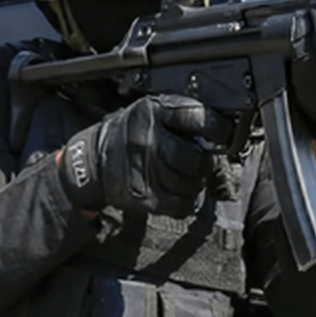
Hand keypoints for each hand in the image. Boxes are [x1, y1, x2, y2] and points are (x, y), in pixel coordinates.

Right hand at [58, 94, 232, 216]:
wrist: (90, 164)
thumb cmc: (126, 136)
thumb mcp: (148, 112)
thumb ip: (179, 117)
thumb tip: (219, 132)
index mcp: (150, 112)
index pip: (197, 116)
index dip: (218, 127)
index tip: (224, 134)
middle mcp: (146, 140)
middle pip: (195, 157)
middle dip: (203, 161)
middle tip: (199, 160)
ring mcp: (144, 170)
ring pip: (191, 183)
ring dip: (195, 182)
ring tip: (184, 175)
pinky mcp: (145, 198)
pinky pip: (182, 204)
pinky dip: (186, 200)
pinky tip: (177, 191)